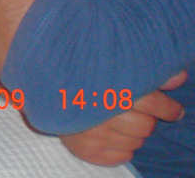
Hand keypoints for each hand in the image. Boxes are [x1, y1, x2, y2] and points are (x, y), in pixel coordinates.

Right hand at [60, 71, 186, 165]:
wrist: (42, 82)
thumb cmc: (81, 73)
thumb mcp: (112, 65)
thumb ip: (148, 70)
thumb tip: (179, 78)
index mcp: (108, 87)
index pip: (152, 102)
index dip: (167, 107)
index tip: (172, 109)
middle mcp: (100, 112)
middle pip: (146, 126)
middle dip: (145, 119)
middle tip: (131, 109)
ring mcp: (91, 133)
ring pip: (135, 143)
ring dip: (132, 133)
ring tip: (116, 120)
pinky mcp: (84, 149)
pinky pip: (122, 156)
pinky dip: (121, 148)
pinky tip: (109, 133)